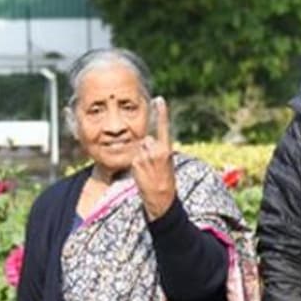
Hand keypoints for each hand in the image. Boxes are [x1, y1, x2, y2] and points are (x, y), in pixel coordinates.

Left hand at [131, 97, 175, 218]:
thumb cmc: (165, 183)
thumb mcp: (167, 164)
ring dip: (140, 158)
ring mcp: (145, 156)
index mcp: (167, 150)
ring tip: (148, 172)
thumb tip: (147, 142)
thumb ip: (159, 150)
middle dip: (146, 150)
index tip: (159, 99)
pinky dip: (136, 165)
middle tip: (153, 166)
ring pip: (139, 150)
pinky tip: (142, 175)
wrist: (161, 200)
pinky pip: (133, 159)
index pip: (163, 128)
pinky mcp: (136, 162)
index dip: (161, 113)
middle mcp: (157, 151)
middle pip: (145, 141)